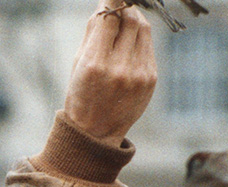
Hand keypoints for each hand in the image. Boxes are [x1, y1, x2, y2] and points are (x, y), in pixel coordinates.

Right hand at [64, 0, 156, 145]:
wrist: (95, 134)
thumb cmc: (81, 96)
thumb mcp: (77, 65)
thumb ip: (92, 33)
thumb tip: (103, 4)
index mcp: (95, 64)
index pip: (109, 18)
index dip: (111, 2)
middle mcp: (120, 68)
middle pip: (130, 20)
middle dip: (124, 8)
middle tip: (118, 5)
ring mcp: (139, 74)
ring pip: (143, 30)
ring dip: (134, 18)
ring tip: (124, 18)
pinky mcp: (150, 79)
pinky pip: (148, 47)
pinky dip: (140, 37)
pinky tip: (130, 40)